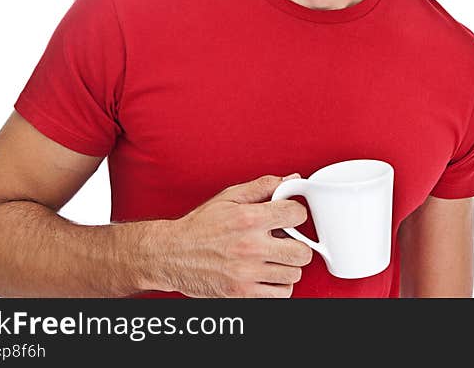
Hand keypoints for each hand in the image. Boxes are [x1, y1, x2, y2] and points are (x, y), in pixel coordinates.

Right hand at [153, 174, 312, 297]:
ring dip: (287, 266)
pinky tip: (267, 274)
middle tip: (285, 242)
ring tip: (273, 258)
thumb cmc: (200, 226)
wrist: (170, 255)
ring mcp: (247, 273)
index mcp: (249, 219)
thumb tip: (292, 180)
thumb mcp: (229, 197)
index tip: (288, 218)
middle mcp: (250, 247)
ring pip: (294, 274)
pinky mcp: (243, 294)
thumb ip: (263, 187)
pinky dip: (279, 286)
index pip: (297, 215)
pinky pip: (281, 294)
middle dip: (297, 245)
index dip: (296, 214)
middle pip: (302, 251)